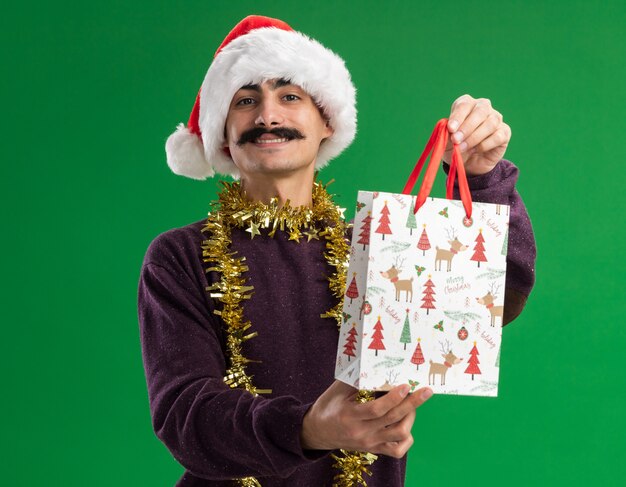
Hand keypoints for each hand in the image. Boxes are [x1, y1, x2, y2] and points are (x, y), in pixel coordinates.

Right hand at [301, 380, 432, 457]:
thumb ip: (355, 379)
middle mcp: (362, 433)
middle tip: (426, 391)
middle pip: (393, 420)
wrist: (318, 432)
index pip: (377, 409)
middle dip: (413, 404)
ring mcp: (369, 443)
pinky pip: (397, 450)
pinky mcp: (374, 449)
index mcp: (350, 416)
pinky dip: (407, 438)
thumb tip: (375, 363)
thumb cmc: (327, 407)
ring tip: (412, 404)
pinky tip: (406, 425)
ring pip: (399, 436)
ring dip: (410, 418)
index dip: (393, 398)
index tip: (406, 385)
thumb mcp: (336, 391)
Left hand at [443, 94, 510, 175]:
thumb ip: (447, 134)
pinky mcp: (504, 132)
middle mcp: (483, 108)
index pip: (464, 104)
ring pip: (490, 123)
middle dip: (466, 127)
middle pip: (480, 111)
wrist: (468, 163)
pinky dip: (485, 145)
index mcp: (467, 104)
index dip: (457, 116)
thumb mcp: (446, 141)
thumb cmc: (456, 147)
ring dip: (474, 137)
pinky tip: (477, 150)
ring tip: (462, 148)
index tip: (450, 128)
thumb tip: (451, 131)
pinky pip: (498, 136)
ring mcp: (496, 119)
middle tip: (456, 140)